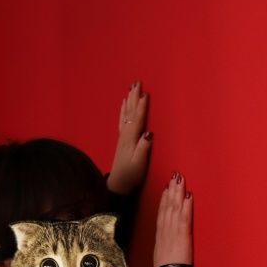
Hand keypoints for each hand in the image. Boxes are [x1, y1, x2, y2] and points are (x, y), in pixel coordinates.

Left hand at [106, 79, 151, 194]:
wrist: (118, 184)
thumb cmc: (131, 175)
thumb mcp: (139, 163)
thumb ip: (144, 148)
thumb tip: (149, 133)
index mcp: (131, 139)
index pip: (137, 119)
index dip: (141, 106)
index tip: (145, 93)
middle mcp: (125, 135)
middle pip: (130, 112)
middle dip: (133, 97)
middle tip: (136, 82)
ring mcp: (122, 136)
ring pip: (126, 113)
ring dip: (129, 100)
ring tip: (131, 88)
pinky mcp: (122, 139)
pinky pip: (122, 119)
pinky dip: (123, 109)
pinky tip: (124, 104)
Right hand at [153, 171, 192, 266]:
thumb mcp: (161, 255)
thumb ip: (165, 244)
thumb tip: (167, 239)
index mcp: (160, 235)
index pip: (161, 213)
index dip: (164, 199)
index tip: (166, 187)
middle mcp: (165, 230)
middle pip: (167, 206)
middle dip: (171, 190)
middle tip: (175, 175)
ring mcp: (173, 232)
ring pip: (174, 208)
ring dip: (178, 193)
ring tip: (180, 179)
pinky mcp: (182, 236)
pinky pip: (184, 218)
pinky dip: (186, 206)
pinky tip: (188, 196)